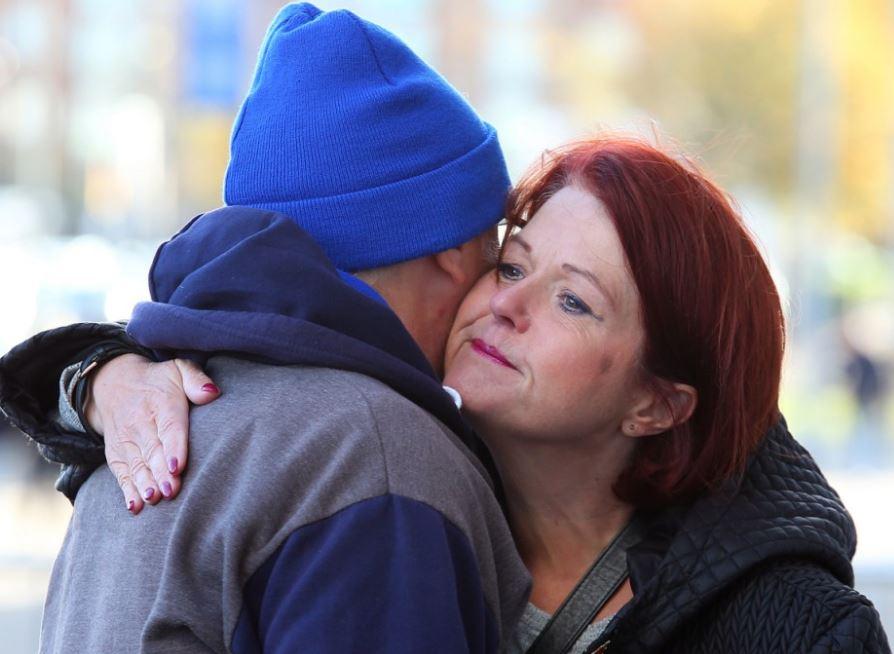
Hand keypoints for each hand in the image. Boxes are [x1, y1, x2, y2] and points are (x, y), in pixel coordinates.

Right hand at [86, 354, 220, 513]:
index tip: (178, 466)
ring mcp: (126, 440)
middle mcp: (140, 423)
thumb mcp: (178, 369)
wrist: (113, 383)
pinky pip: (122, 473)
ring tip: (154, 499)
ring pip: (137, 465)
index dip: (173, 447)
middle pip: (153, 450)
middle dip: (161, 472)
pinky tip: (135, 506)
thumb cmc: (159, 382)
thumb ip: (196, 379)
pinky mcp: (117, 453)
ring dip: (145, 483)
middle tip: (171, 490)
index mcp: (161, 402)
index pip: (169, 426)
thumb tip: (212, 393)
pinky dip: (127, 490)